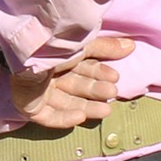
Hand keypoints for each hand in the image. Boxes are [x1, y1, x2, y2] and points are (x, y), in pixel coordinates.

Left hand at [6, 33, 135, 129]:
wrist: (32, 51)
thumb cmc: (55, 43)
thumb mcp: (85, 44)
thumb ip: (106, 47)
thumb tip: (131, 46)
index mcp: (59, 57)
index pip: (82, 69)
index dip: (99, 73)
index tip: (114, 77)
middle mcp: (48, 73)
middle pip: (76, 86)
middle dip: (95, 90)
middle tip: (112, 92)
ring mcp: (37, 90)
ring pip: (66, 103)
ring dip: (86, 108)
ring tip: (105, 110)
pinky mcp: (28, 105)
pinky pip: (48, 116)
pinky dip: (64, 118)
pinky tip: (80, 118)